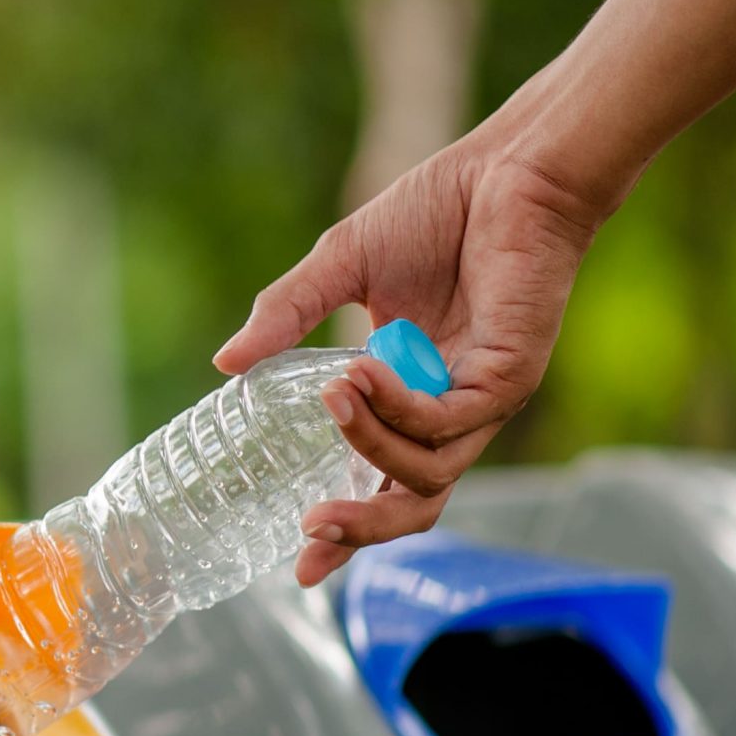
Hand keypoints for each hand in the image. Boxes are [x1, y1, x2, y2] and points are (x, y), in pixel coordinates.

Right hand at [212, 124, 611, 586]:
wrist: (511, 168)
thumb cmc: (438, 210)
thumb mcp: (340, 267)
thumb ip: (286, 316)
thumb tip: (224, 363)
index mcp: (414, 390)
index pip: (381, 478)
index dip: (345, 530)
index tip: (298, 567)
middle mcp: (453, 406)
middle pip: (417, 502)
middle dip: (362, 529)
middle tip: (311, 531)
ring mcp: (484, 397)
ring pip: (430, 473)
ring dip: (370, 445)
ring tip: (331, 396)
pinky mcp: (509, 376)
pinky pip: (445, 421)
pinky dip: (397, 407)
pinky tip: (361, 372)